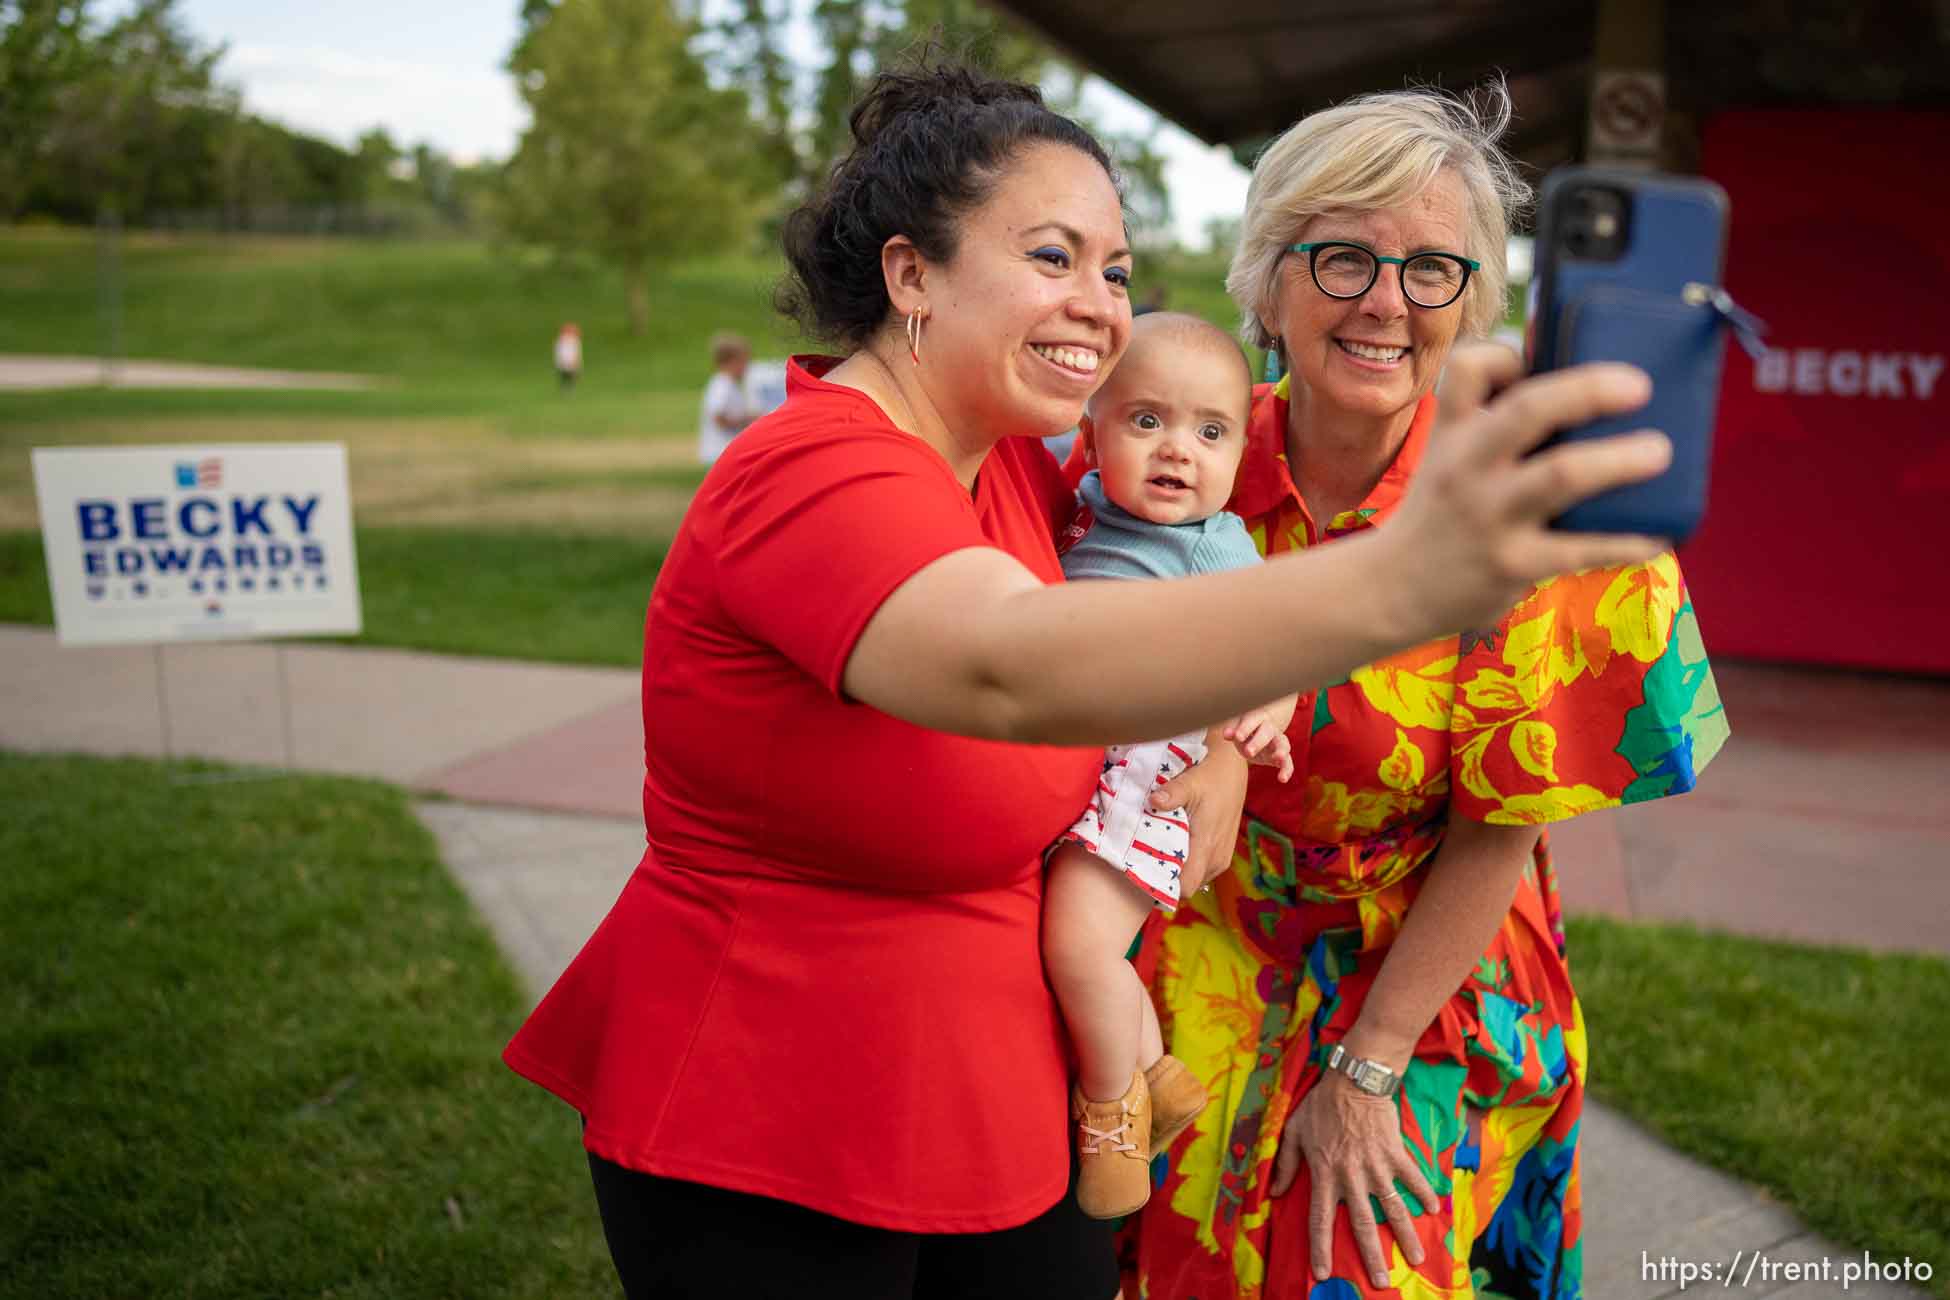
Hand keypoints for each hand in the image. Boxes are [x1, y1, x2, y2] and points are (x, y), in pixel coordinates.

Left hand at [1149, 737, 1246, 894]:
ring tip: (1158, 856)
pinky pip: (1202, 871)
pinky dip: (1188, 866)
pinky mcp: (1223, 854)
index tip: (1144, 877)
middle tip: (1144, 864)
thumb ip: (1172, 794)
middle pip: (1187, 887)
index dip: (1165, 887)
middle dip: (1167, 880)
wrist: (1232, 771)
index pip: (1186, 886)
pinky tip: (1174, 850)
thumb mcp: (1190, 782)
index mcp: (1206, 845)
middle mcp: (1216, 858)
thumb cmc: (1209, 777)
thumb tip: (1154, 801)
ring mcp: (1221, 858)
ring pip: (1195, 880)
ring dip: (1179, 873)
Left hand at [1223, 710, 1293, 782]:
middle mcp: (1270, 729)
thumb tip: (1226, 734)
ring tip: (1279, 758)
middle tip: (1249, 752)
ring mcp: (1278, 742)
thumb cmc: (1244, 731)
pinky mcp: (1282, 757)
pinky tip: (1283, 779)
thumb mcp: (1237, 730)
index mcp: (1257, 719)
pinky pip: (1288, 762)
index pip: (1252, 721)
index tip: (1238, 737)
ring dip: (1281, 751)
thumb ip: (1232, 732)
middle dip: (1258, 742)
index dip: (1245, 728)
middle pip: (1267, 732)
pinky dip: (1286, 770)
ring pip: (1283, 744)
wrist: (1257, 736)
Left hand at [1271, 1073, 1436, 1288]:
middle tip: (1381, 1283)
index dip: (1320, 1247)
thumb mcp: (1293, 1132)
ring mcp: (1376, 1166)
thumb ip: (1285, 1165)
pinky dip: (1424, 1193)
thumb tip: (1274, 1193)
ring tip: (1416, 1259)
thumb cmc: (1320, 1105)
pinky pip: (1412, 1177)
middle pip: (1362, 1223)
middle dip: (1371, 1256)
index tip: (1323, 1273)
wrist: (1353, 1079)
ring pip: (1392, 1208)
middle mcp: (1350, 1176)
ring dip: (1405, 1235)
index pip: (1319, 1219)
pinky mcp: (1395, 1153)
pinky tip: (1434, 1210)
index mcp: (1324, 1173)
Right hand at [1380, 346, 1670, 641]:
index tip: (1540, 360)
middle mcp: (1468, 466)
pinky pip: (1581, 548)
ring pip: (1562, 474)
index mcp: (1452, 432)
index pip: (1469, 367)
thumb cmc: (1439, 513)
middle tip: (1639, 386)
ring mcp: (1491, 515)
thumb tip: (1579, 390)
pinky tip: (1656, 537)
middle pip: (1528, 409)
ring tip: (1658, 452)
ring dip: (1620, 460)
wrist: (1392, 590)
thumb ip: (1495, 425)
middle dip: (1589, 390)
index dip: (1509, 353)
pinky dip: (1626, 541)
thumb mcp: (1447, 458)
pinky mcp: (1512, 564)